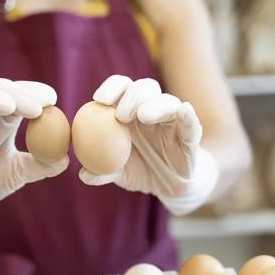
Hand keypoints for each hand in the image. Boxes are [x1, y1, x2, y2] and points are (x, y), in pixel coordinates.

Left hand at [79, 75, 218, 215]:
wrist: (169, 186)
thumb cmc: (140, 170)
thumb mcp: (119, 173)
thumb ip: (102, 172)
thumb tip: (83, 174)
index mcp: (131, 111)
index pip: (122, 88)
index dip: (111, 88)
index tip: (99, 99)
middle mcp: (153, 109)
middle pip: (145, 88)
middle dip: (131, 95)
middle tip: (120, 113)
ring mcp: (173, 121)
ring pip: (168, 102)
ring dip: (155, 105)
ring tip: (143, 116)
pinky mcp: (190, 136)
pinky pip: (191, 124)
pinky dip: (188, 116)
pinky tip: (185, 111)